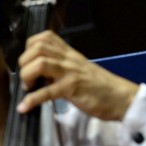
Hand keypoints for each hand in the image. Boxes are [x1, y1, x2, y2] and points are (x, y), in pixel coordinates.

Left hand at [16, 31, 137, 120]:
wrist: (121, 97)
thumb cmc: (100, 86)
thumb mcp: (79, 70)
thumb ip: (61, 69)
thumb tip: (40, 75)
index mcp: (70, 53)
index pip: (45, 37)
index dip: (30, 47)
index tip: (29, 62)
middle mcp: (68, 59)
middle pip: (38, 48)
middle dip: (24, 62)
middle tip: (27, 79)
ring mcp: (70, 72)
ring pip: (40, 64)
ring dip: (26, 76)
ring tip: (28, 88)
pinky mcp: (72, 88)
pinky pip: (47, 92)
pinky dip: (32, 100)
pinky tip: (24, 107)